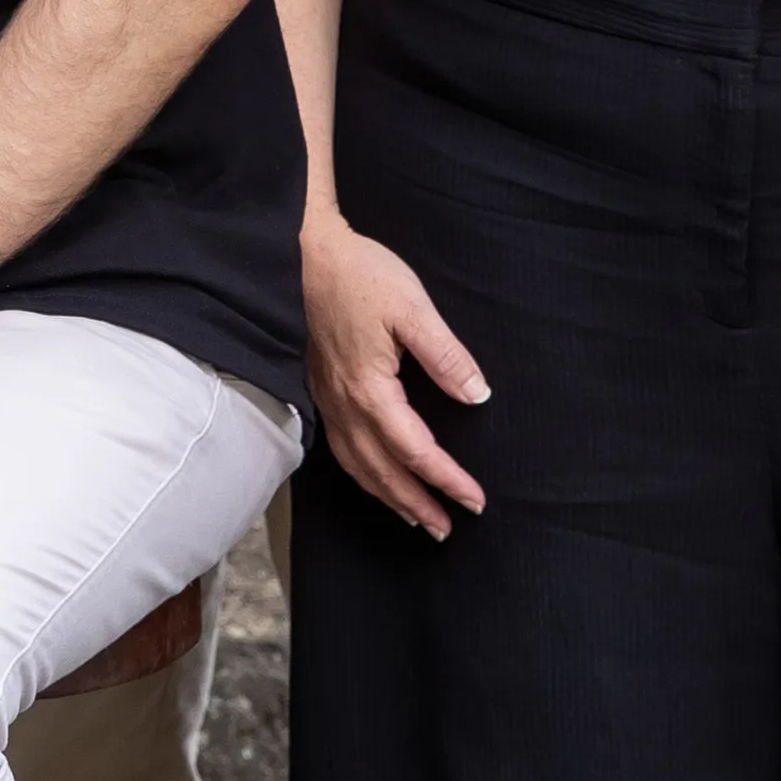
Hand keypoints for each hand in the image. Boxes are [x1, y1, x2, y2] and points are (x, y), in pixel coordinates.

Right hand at [304, 206, 489, 539]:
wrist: (303, 252)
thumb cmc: (359, 274)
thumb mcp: (412, 307)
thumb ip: (446, 355)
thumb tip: (477, 396)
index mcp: (370, 388)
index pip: (415, 449)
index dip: (446, 478)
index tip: (476, 499)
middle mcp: (344, 404)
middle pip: (382, 470)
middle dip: (416, 503)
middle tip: (446, 529)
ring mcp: (327, 399)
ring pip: (357, 466)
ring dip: (387, 497)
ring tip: (414, 518)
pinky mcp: (318, 389)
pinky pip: (340, 449)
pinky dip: (361, 474)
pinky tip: (373, 477)